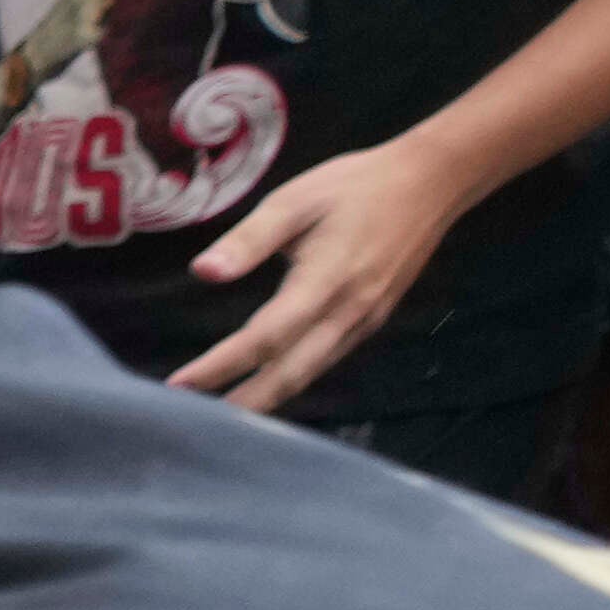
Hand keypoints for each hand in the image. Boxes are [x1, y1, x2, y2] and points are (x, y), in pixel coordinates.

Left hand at [171, 139, 472, 418]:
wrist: (430, 183)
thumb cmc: (355, 186)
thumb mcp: (294, 200)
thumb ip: (248, 240)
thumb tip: (203, 272)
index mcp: (325, 279)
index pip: (266, 337)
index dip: (221, 365)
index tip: (179, 386)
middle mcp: (348, 311)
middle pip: (289, 374)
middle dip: (242, 404)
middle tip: (193, 425)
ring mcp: (364, 321)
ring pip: (309, 374)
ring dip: (266, 401)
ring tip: (221, 420)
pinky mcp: (372, 321)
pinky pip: (326, 361)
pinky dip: (293, 382)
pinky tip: (265, 390)